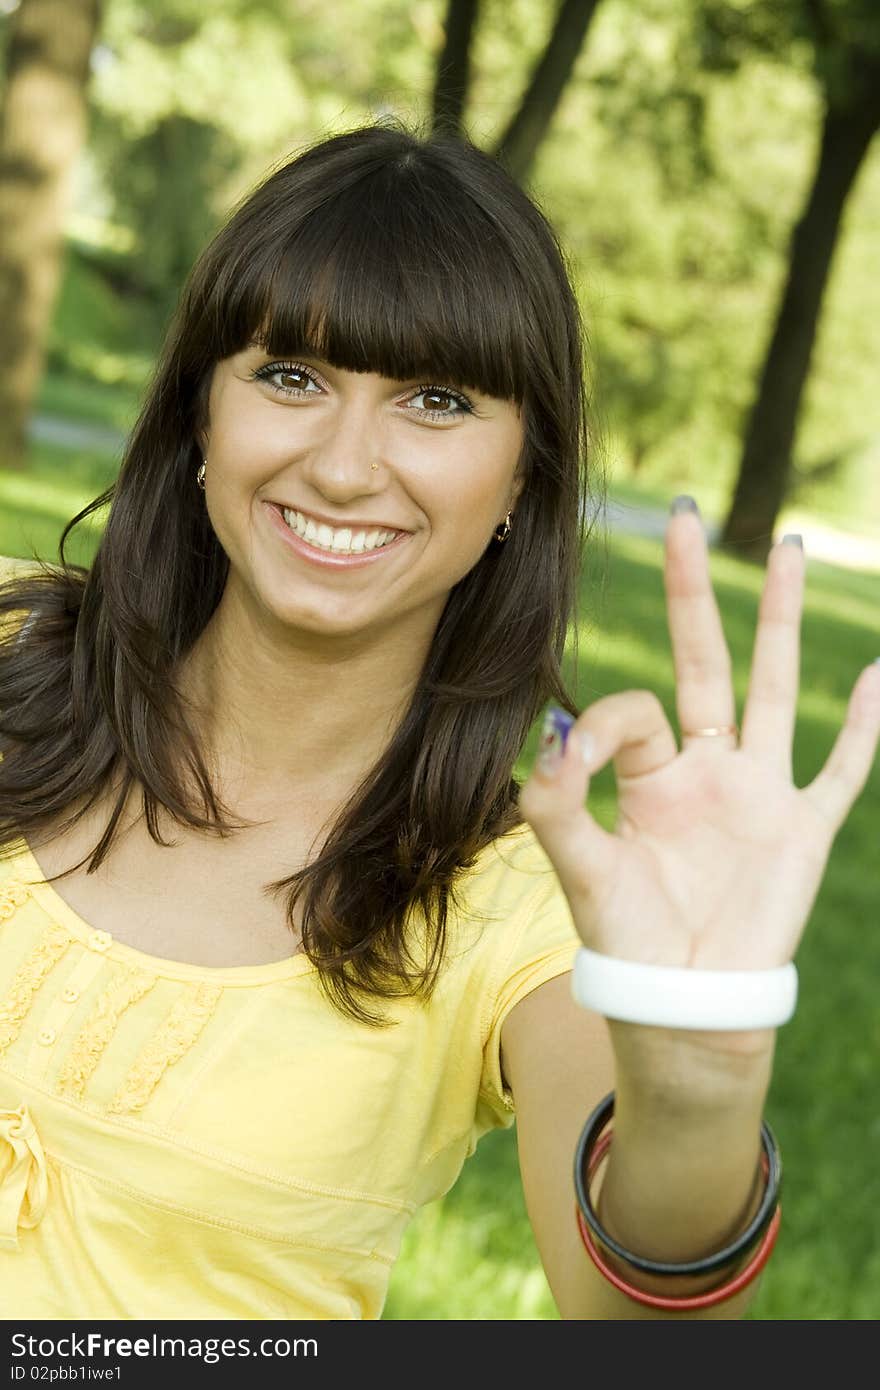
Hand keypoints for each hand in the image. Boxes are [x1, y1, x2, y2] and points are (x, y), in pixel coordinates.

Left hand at [519, 504, 879, 1030]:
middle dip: (695, 591)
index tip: (576, 757)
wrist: (684, 999)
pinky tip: (879, 673)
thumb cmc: (628, 938)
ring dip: (781, 621)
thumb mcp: (580, 868)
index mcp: (652, 772)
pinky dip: (864, 726)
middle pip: (706, 660)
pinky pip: (841, 769)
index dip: (604, 723)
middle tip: (682, 515)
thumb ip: (555, 805)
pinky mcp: (803, 827)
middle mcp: (708, 766)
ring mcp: (761, 791)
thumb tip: (545, 739)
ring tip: (787, 548)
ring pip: (778, 688)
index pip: (635, 709)